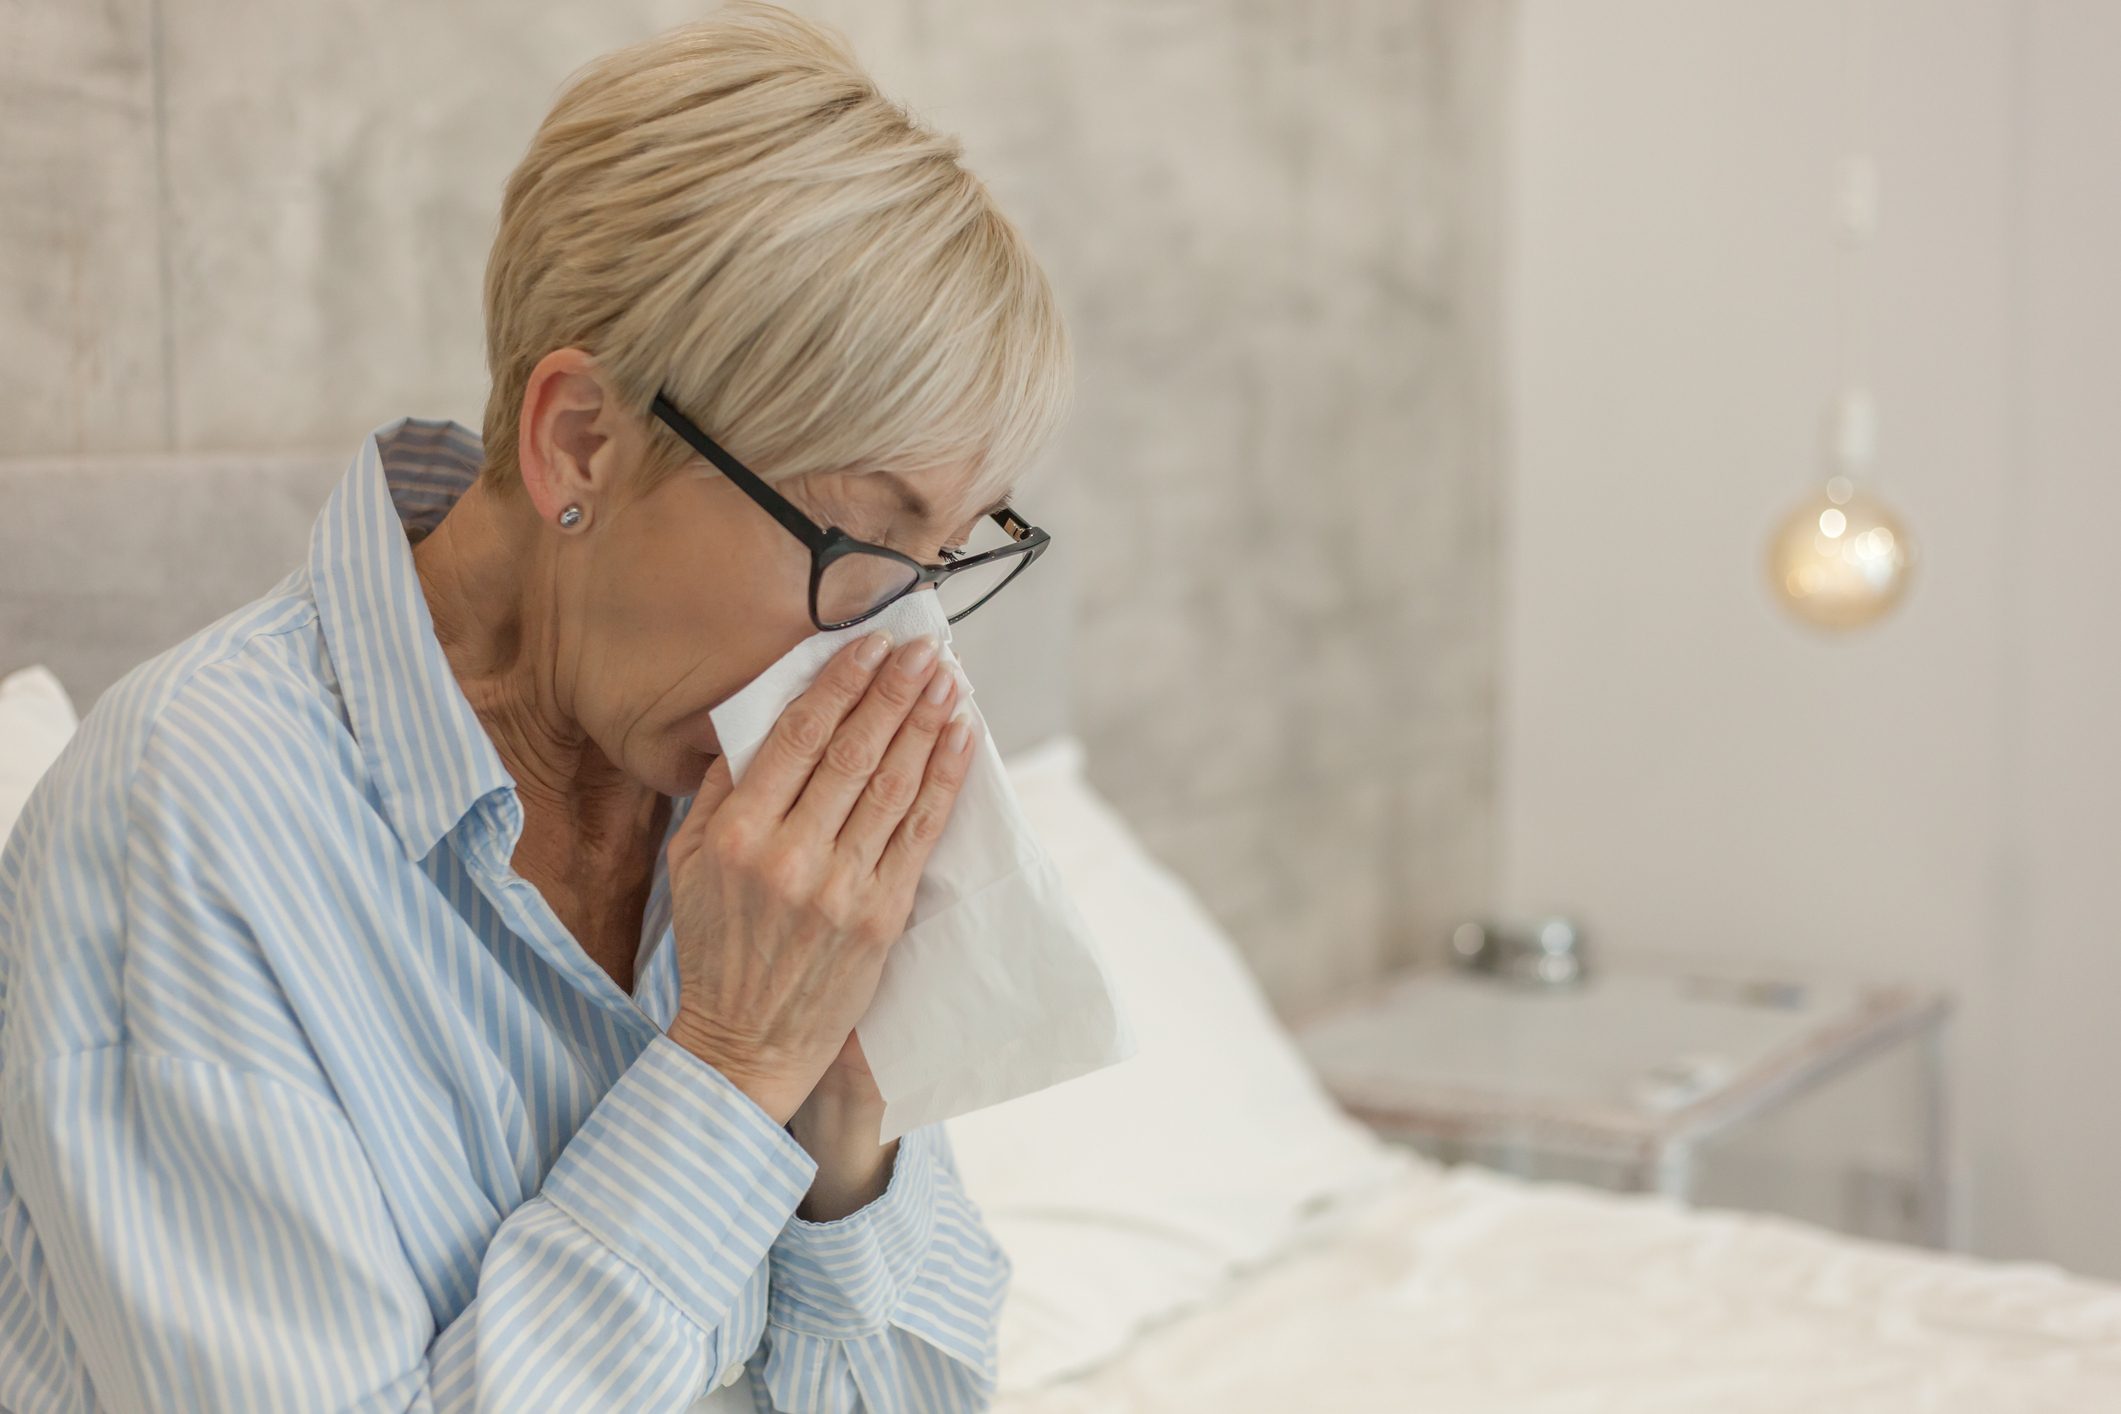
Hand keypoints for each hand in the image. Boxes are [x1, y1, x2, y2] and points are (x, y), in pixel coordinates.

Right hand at [663, 630, 976, 1125]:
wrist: (747, 1042)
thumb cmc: (715, 945)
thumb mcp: (690, 861)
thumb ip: (722, 788)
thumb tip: (761, 716)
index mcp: (739, 834)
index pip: (798, 737)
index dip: (840, 683)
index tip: (870, 644)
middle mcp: (792, 855)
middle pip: (855, 752)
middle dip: (894, 690)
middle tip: (924, 646)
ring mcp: (843, 887)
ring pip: (895, 784)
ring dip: (926, 722)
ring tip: (948, 676)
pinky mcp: (883, 915)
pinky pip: (921, 830)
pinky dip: (944, 776)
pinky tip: (960, 736)